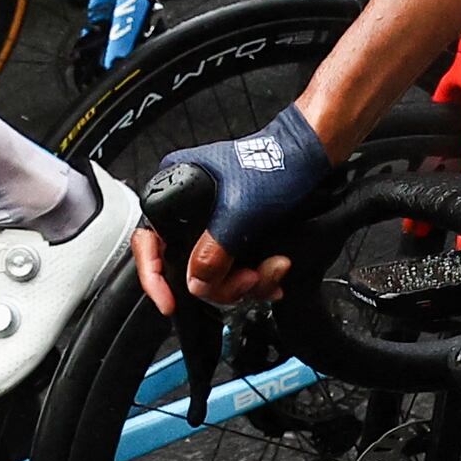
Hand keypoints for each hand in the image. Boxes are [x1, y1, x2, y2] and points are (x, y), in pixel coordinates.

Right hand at [141, 105, 333, 310]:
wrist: (312, 158)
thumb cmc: (279, 164)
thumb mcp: (241, 210)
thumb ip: (213, 251)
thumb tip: (195, 283)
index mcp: (176, 189)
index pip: (148, 240)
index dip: (154, 275)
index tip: (169, 302)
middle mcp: (190, 208)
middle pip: (186, 266)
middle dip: (222, 282)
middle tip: (249, 279)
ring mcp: (214, 224)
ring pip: (215, 273)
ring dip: (248, 281)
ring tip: (275, 267)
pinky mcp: (237, 235)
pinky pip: (235, 270)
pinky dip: (258, 277)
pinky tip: (276, 270)